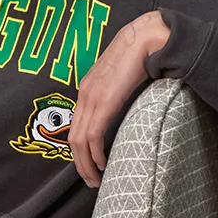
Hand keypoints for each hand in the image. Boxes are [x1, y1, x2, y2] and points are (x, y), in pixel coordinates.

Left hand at [69, 10, 169, 187]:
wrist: (146, 38)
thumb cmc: (139, 55)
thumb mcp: (121, 79)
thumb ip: (116, 93)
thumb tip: (123, 109)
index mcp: (87, 88)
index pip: (76, 126)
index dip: (79, 149)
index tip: (89, 164)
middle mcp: (84, 94)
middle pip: (72, 137)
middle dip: (79, 163)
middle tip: (90, 180)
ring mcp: (92, 97)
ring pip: (79, 140)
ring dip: (85, 164)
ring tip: (95, 179)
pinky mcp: (103, 102)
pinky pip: (92, 135)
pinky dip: (94, 154)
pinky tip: (102, 164)